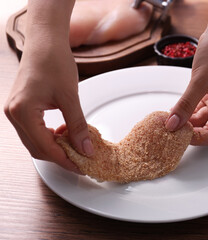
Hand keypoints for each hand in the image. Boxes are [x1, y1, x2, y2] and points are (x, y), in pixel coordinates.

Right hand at [4, 38, 92, 172]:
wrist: (45, 42)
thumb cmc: (55, 62)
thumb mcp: (70, 97)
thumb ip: (78, 125)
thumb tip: (86, 149)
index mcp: (22, 112)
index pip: (44, 148)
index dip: (64, 160)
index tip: (81, 166)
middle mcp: (13, 114)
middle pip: (37, 148)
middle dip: (60, 156)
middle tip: (80, 159)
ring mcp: (14, 110)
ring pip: (35, 141)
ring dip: (55, 146)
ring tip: (75, 145)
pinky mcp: (20, 106)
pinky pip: (33, 130)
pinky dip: (49, 135)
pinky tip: (64, 131)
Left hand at [166, 32, 207, 144]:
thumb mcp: (200, 81)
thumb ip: (186, 104)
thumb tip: (173, 124)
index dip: (201, 139)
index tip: (183, 137)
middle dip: (192, 130)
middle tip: (174, 130)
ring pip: (202, 119)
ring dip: (187, 120)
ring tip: (171, 120)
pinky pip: (198, 107)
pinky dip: (187, 110)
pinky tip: (175, 110)